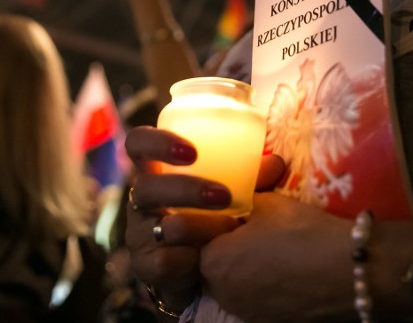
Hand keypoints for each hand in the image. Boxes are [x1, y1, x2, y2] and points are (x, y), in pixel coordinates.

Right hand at [124, 125, 237, 311]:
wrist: (201, 269)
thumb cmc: (214, 215)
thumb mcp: (230, 192)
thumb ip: (249, 178)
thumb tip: (274, 163)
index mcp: (157, 170)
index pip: (139, 144)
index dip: (156, 143)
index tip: (192, 153)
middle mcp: (142, 199)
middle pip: (147, 187)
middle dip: (185, 190)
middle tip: (223, 196)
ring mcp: (140, 233)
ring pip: (158, 227)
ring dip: (196, 227)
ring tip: (229, 228)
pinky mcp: (145, 266)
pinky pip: (163, 262)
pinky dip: (188, 259)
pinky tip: (204, 259)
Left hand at [200, 192, 354, 322]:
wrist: (348, 272)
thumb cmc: (302, 231)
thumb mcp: (267, 202)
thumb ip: (241, 199)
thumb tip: (234, 194)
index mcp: (212, 260)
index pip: (199, 237)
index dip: (216, 221)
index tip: (237, 211)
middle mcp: (221, 293)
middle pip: (215, 263)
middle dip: (228, 246)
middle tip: (255, 229)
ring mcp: (245, 312)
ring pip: (236, 284)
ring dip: (246, 268)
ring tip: (275, 250)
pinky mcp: (269, 322)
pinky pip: (257, 299)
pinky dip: (266, 286)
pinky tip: (288, 270)